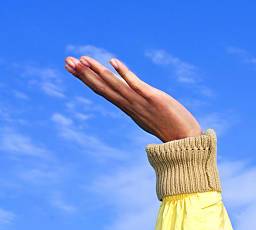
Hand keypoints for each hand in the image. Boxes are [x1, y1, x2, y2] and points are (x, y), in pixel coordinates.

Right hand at [64, 55, 202, 142]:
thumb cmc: (172, 129)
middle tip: (66, 61)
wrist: (187, 143)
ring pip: (114, 85)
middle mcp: (131, 106)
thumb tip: (135, 103)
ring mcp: (141, 102)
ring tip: (82, 59)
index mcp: (129, 109)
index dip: (87, 79)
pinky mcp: (153, 99)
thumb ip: (141, 107)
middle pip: (103, 88)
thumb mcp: (151, 116)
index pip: (104, 91)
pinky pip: (135, 84)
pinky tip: (113, 61)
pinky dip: (124, 73)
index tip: (72, 68)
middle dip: (84, 74)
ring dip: (97, 72)